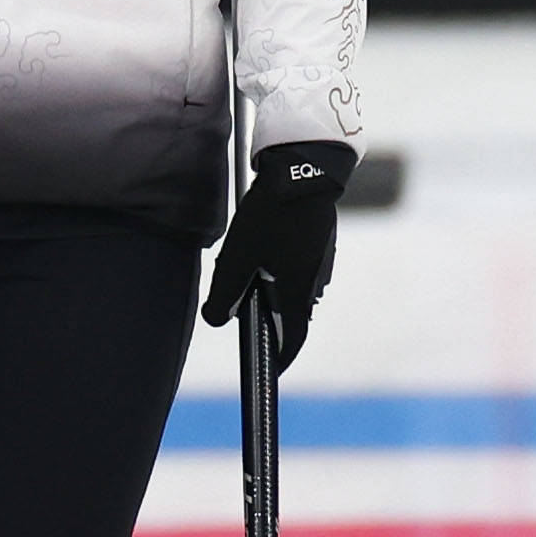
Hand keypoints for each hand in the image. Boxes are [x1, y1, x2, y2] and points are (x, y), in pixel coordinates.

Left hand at [203, 141, 356, 366]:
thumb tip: (216, 319)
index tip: (271, 367)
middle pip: (290, 310)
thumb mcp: (238, 258)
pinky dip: (278, 265)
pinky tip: (261, 242)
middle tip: (242, 307)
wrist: (305, 169)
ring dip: (270, 285)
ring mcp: (319, 258)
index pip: (293, 337)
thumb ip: (225, 295)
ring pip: (291, 283)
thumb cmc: (271, 217)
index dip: (281, 357)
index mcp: (298, 292)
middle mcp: (314, 280)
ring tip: (246, 266)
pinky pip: (296, 262)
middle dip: (267, 315)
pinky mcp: (318, 238)